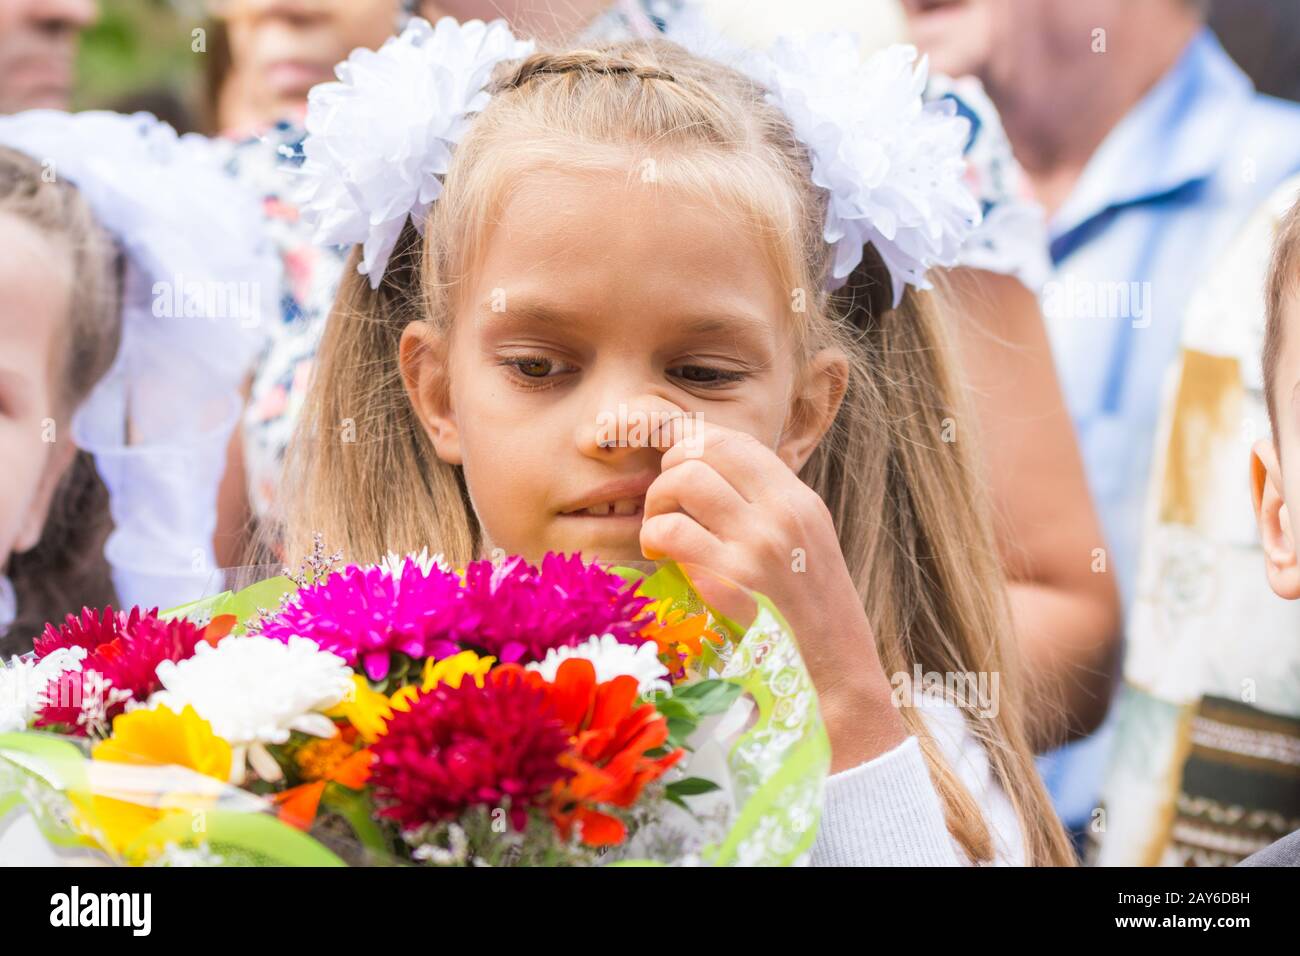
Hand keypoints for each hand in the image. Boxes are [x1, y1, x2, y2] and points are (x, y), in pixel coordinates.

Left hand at [639, 419, 905, 770]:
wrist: (835, 680)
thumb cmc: (810, 620)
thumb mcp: (805, 546)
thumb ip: (766, 507)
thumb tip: (709, 471)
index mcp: (800, 501)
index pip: (732, 440)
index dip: (690, 444)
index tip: (675, 469)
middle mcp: (782, 514)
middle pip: (700, 452)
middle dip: (667, 475)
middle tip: (666, 510)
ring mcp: (757, 545)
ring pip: (681, 481)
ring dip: (656, 506)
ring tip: (662, 536)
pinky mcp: (731, 581)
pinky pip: (671, 532)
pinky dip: (654, 541)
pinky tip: (662, 560)